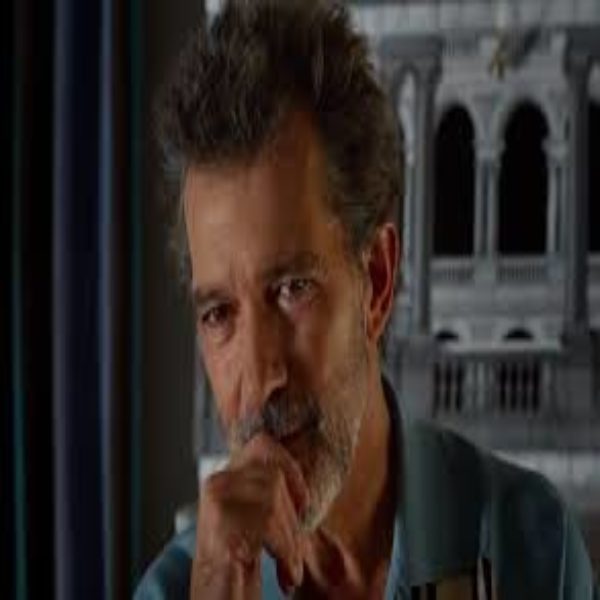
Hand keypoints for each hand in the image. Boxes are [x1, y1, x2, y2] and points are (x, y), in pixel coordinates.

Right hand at [190, 433, 309, 598]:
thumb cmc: (239, 564)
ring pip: (274, 501)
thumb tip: (299, 478)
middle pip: (274, 476)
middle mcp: (215, 486)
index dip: (289, 467)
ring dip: (292, 542)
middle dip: (293, 516)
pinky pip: (269, 527)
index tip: (302, 503)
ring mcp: (215, 506)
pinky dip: (287, 555)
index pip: (263, 444)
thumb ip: (268, 492)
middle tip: (293, 550)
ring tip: (290, 568)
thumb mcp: (253, 519)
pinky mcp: (221, 531)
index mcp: (224, 478)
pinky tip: (285, 577)